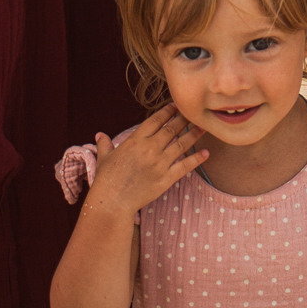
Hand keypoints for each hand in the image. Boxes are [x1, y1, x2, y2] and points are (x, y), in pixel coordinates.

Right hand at [87, 107, 207, 218]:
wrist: (112, 202)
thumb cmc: (106, 180)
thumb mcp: (104, 158)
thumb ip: (105, 144)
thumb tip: (99, 135)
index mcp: (135, 140)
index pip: (156, 120)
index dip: (167, 111)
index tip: (176, 105)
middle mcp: (150, 148)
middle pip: (171, 129)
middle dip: (184, 118)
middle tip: (194, 111)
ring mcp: (159, 163)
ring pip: (181, 144)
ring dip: (194, 134)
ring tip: (204, 126)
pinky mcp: (166, 178)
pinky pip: (184, 166)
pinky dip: (196, 159)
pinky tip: (206, 153)